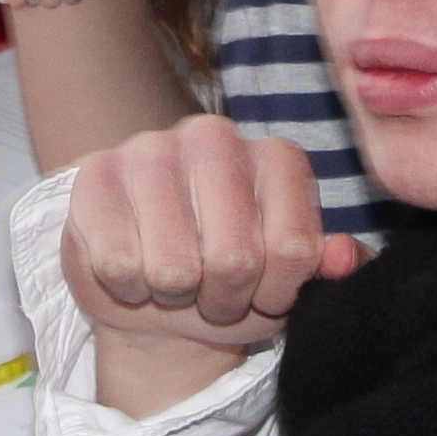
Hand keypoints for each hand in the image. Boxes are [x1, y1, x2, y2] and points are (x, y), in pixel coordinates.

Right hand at [65, 115, 359, 366]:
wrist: (156, 295)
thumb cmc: (234, 285)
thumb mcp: (290, 285)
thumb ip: (330, 272)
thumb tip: (344, 256)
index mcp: (275, 156)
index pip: (295, 249)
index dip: (277, 293)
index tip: (264, 291)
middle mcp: (214, 136)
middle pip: (234, 259)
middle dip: (224, 298)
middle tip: (214, 293)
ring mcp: (149, 149)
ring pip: (174, 268)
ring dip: (175, 297)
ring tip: (176, 283)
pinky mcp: (93, 176)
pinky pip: (118, 263)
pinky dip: (128, 288)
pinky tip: (134, 270)